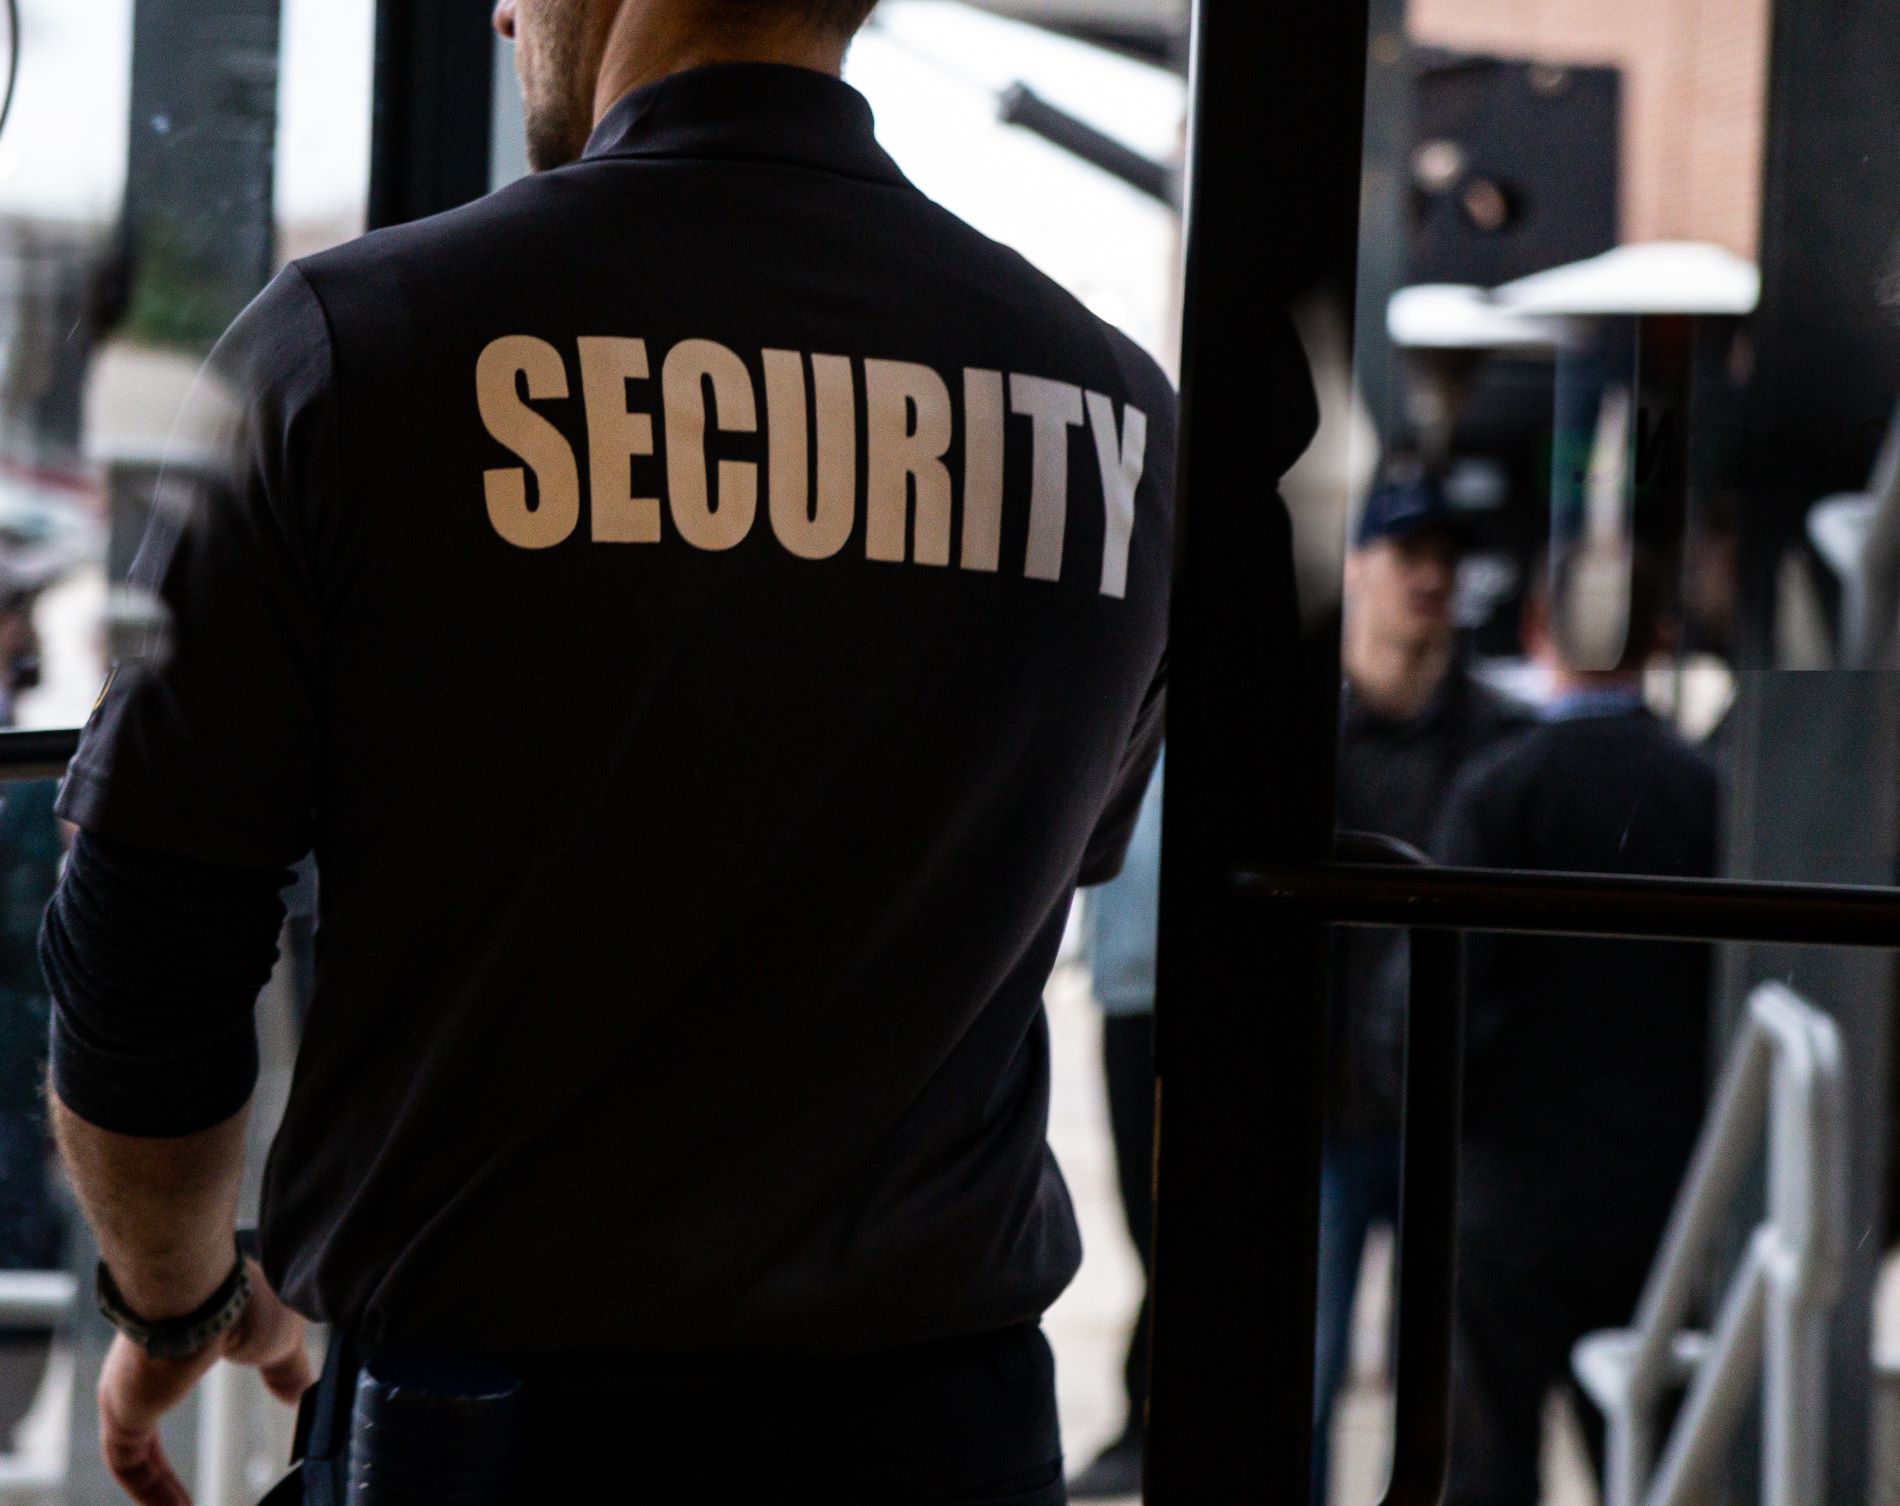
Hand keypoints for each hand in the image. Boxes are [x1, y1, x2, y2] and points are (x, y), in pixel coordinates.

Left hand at [98, 1260, 312, 1505]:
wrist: (205, 1294)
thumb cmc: (241, 1300)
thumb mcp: (279, 1339)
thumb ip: (286, 1369)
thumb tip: (302, 1393)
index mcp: (180, 1340)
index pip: (174, 1380)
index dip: (185, 1412)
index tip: (209, 1437)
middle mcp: (143, 1368)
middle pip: (146, 1428)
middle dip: (163, 1469)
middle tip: (186, 1502)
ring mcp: (128, 1391)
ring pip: (135, 1453)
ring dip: (158, 1488)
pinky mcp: (122, 1413)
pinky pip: (129, 1465)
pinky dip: (150, 1492)